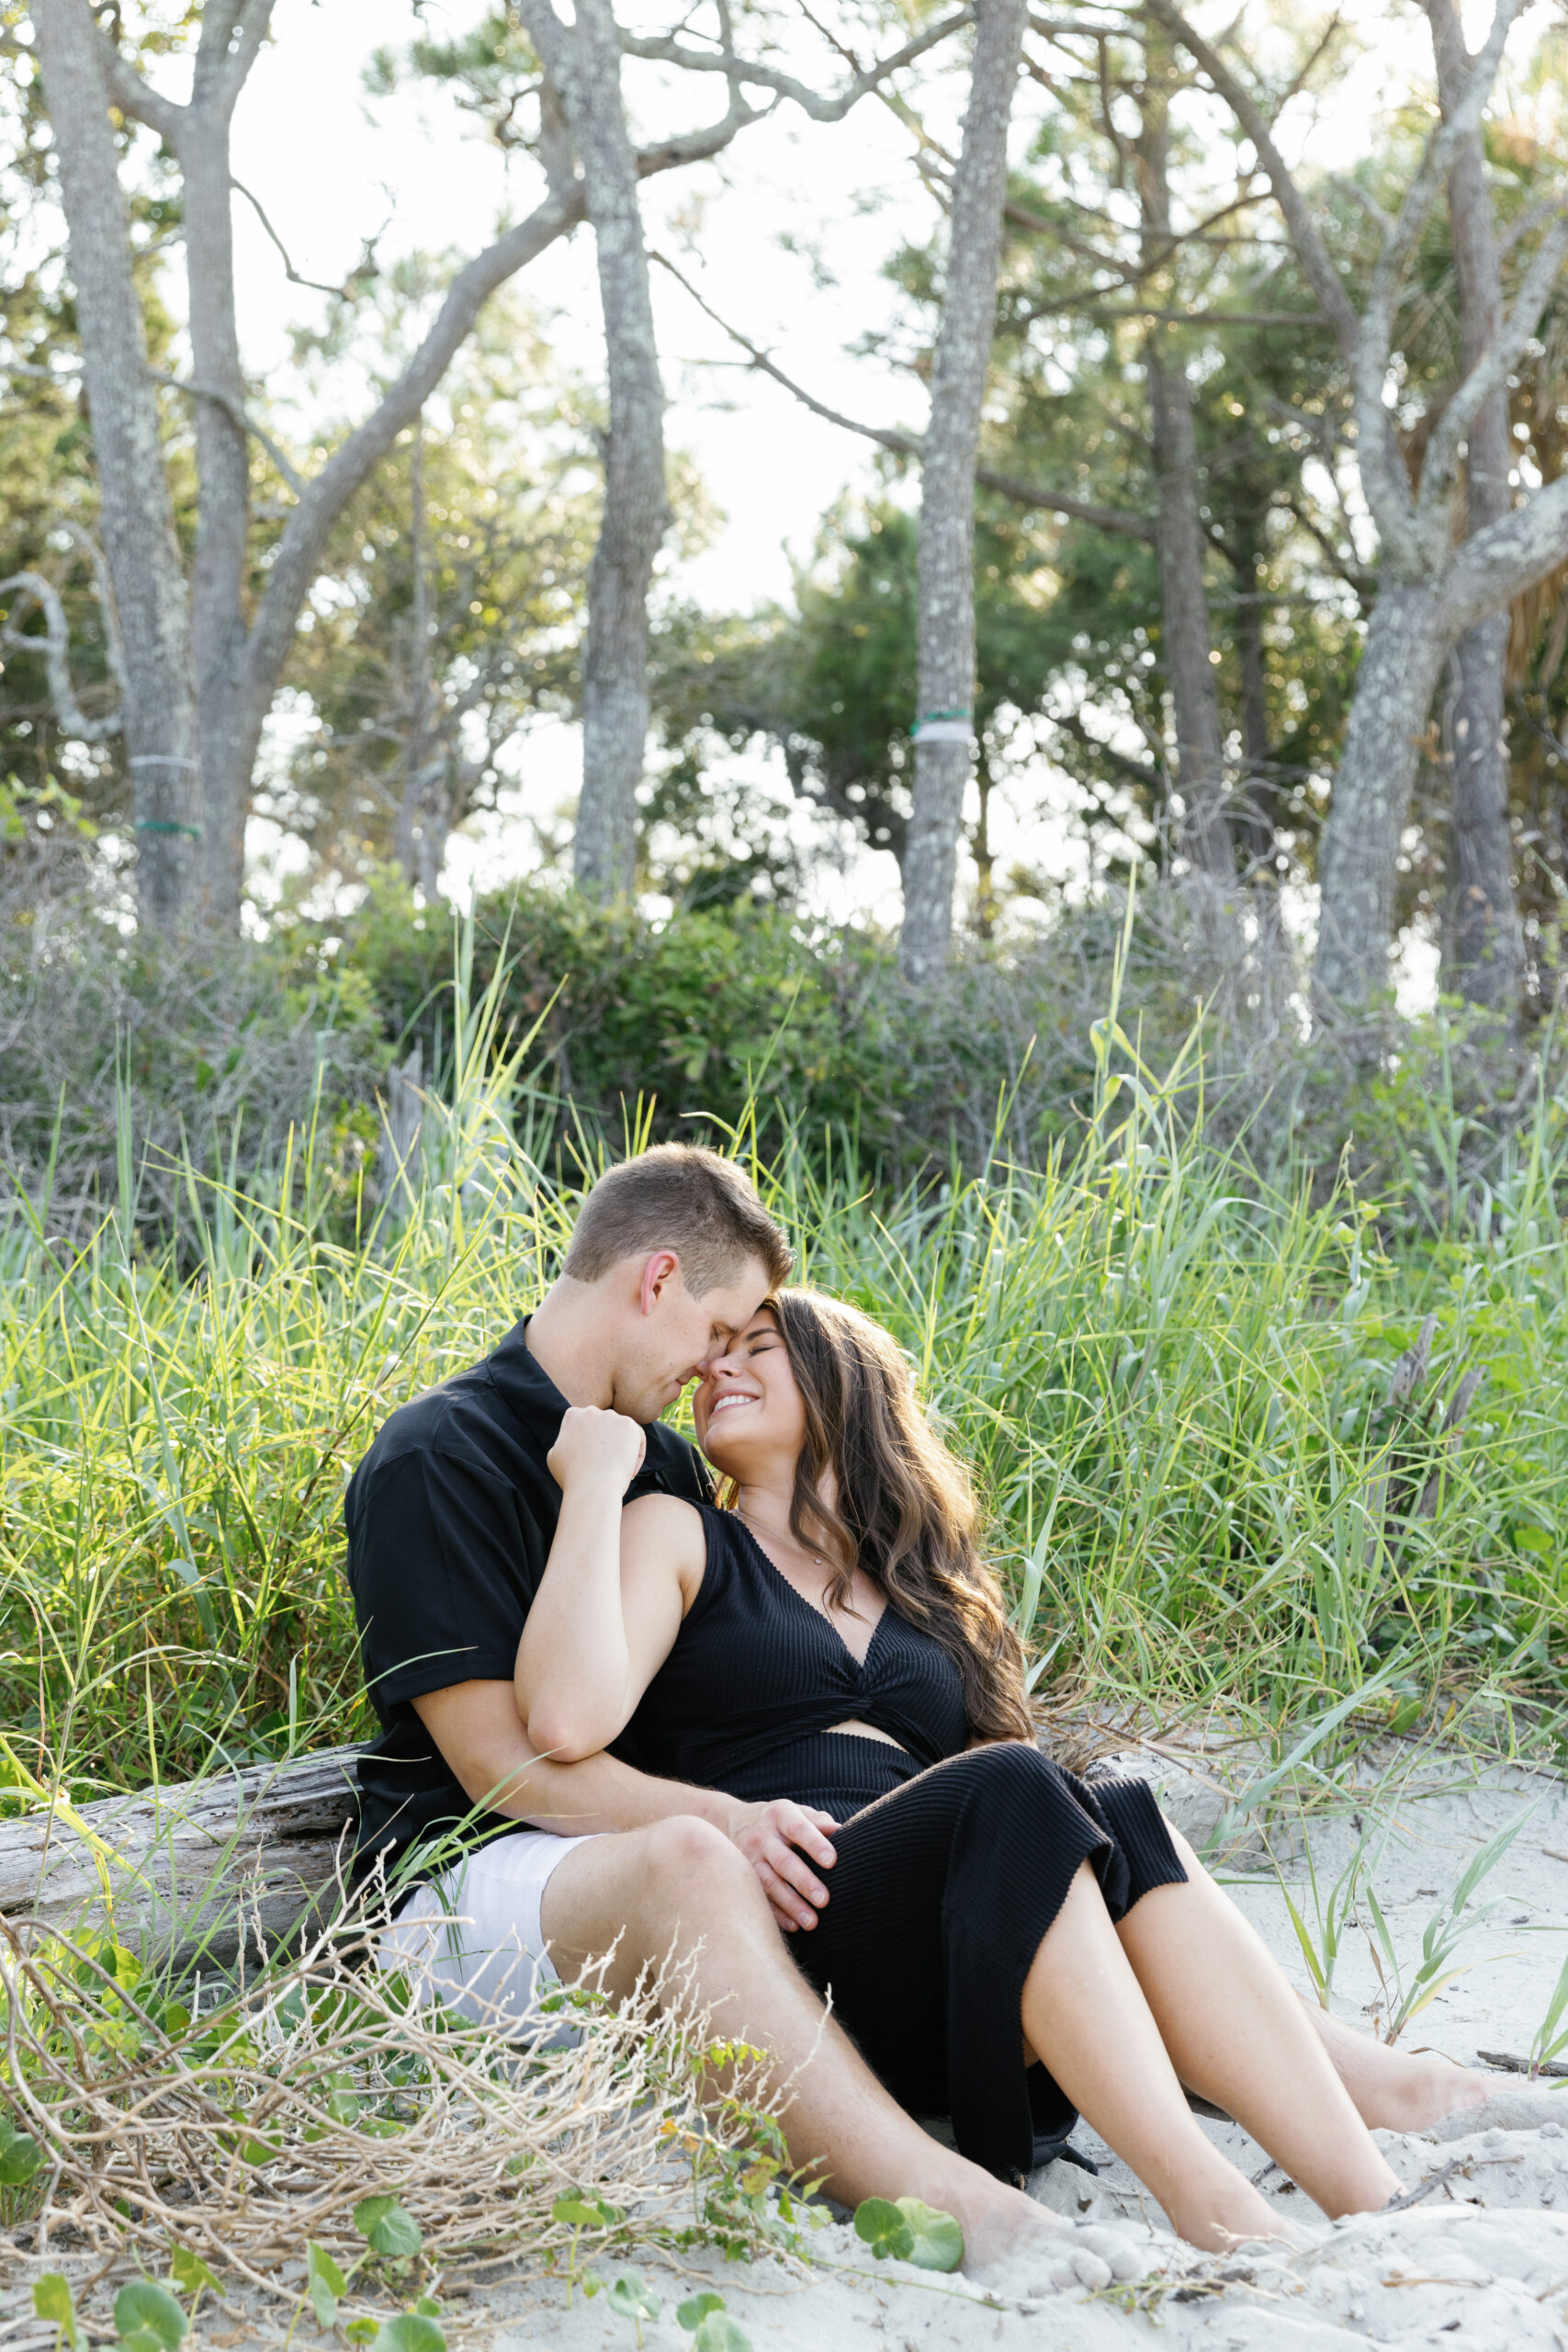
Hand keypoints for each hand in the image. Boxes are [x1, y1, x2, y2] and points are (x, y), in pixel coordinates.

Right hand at [547, 1404, 646, 1494]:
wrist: (592, 1488)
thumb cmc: (572, 1478)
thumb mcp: (554, 1456)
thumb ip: (564, 1441)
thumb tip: (572, 1439)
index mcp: (572, 1416)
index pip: (584, 1425)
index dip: (589, 1443)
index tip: (592, 1460)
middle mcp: (591, 1411)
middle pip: (604, 1427)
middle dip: (606, 1444)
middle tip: (607, 1466)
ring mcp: (611, 1416)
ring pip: (621, 1432)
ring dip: (621, 1449)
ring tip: (618, 1471)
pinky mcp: (629, 1425)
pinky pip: (637, 1438)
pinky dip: (636, 1454)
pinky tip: (630, 1471)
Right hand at [724, 1797, 838, 1931]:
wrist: (735, 1821)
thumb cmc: (781, 1820)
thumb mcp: (796, 1812)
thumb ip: (819, 1821)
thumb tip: (841, 1831)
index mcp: (780, 1815)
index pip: (798, 1828)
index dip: (814, 1844)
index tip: (832, 1861)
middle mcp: (762, 1836)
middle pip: (783, 1860)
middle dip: (803, 1881)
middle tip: (824, 1900)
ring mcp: (750, 1859)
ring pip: (770, 1884)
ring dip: (791, 1904)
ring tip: (812, 1922)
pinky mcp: (744, 1878)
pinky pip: (760, 1898)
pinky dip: (777, 1914)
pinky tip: (793, 1926)